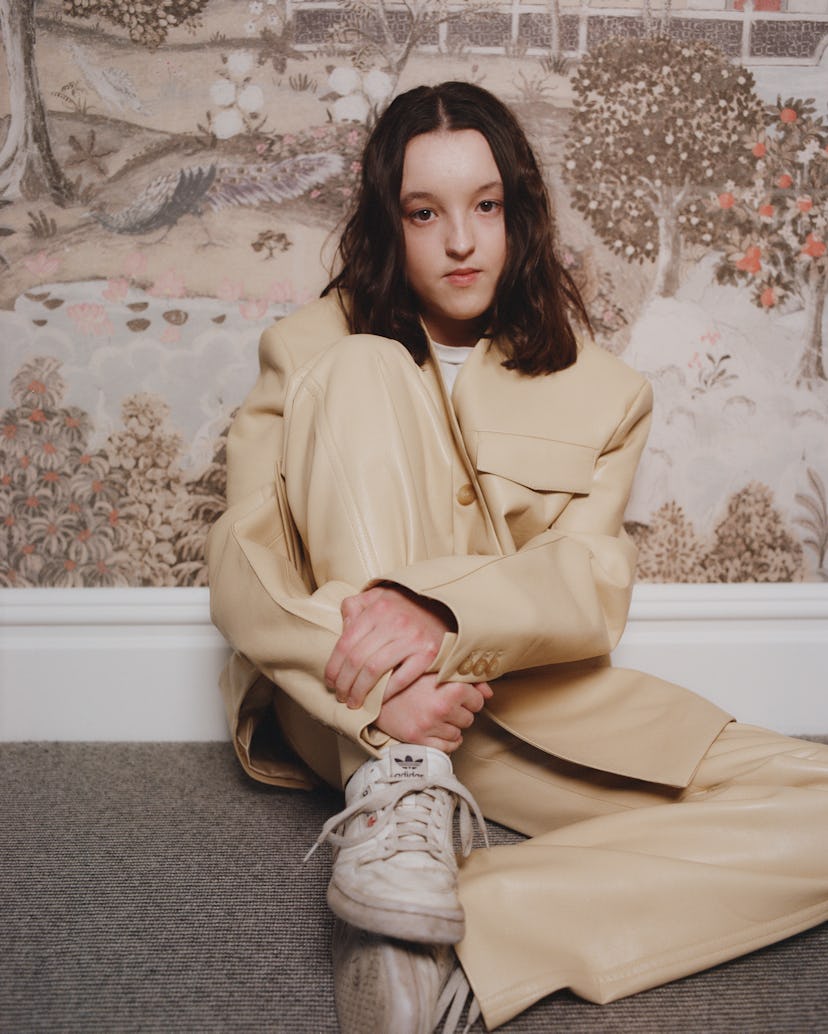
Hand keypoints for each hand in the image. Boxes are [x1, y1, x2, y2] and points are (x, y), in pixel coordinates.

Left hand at [325, 585, 455, 708]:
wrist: (448, 608)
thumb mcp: (381, 596)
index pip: (346, 642)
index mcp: (378, 608)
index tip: (331, 681)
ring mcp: (413, 638)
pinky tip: (378, 700)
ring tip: (355, 701)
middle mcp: (394, 622)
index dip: (334, 667)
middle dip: (344, 683)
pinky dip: (386, 693)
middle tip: (341, 695)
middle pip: (357, 659)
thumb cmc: (409, 605)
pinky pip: (401, 679)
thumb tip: (343, 624)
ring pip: (375, 670)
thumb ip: (357, 606)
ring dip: (360, 691)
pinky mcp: (429, 654)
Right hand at [374, 674, 492, 753]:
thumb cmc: (406, 677)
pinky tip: (435, 729)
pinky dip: (445, 740)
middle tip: (443, 704)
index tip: (456, 694)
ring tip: (436, 715)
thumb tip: (488, 693)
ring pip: (459, 733)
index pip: (477, 700)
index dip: (468, 697)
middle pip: (469, 718)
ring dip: (451, 726)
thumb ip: (466, 678)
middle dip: (460, 712)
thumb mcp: (436, 669)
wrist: (374, 691)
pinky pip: (447, 747)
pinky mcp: (419, 739)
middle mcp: (441, 707)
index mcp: (449, 686)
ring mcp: (430, 725)